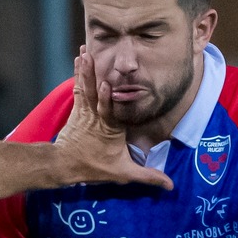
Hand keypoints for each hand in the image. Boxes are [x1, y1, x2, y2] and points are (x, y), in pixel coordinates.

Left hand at [53, 47, 172, 191]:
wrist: (66, 165)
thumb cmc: (95, 167)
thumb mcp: (123, 173)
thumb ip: (147, 176)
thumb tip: (171, 186)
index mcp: (110, 128)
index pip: (108, 110)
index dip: (107, 97)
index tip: (107, 82)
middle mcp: (97, 117)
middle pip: (94, 93)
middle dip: (91, 73)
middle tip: (89, 54)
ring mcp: (85, 111)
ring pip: (85, 87)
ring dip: (84, 69)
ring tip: (84, 51)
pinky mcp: (78, 108)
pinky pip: (79, 88)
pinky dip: (78, 73)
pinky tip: (78, 59)